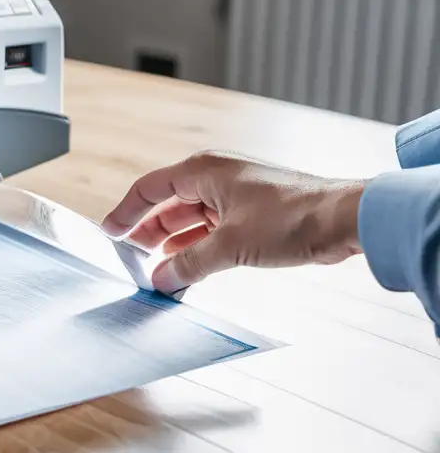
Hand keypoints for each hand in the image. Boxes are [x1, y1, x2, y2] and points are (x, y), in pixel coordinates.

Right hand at [100, 152, 365, 293]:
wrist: (344, 218)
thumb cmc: (292, 216)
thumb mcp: (230, 245)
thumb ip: (190, 264)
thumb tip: (160, 280)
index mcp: (202, 171)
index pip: (148, 189)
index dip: (125, 212)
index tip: (108, 233)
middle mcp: (214, 178)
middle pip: (166, 205)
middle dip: (147, 233)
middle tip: (130, 259)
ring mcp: (233, 196)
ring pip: (189, 220)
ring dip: (173, 245)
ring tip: (157, 270)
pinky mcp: (250, 214)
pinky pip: (210, 230)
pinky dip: (196, 248)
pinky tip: (188, 269)